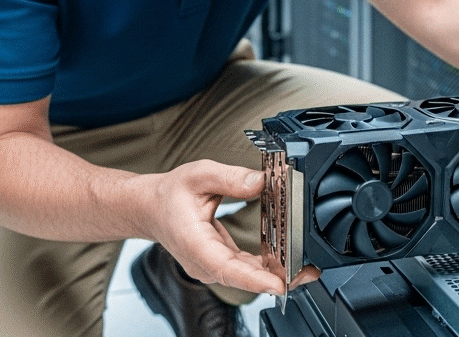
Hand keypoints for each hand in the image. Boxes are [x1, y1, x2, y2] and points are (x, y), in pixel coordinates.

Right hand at [137, 159, 319, 295]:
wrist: (150, 208)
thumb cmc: (169, 195)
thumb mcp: (199, 175)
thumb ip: (231, 177)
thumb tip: (261, 182)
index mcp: (196, 245)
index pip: (227, 269)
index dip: (255, 279)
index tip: (280, 284)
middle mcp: (205, 263)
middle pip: (245, 278)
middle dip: (279, 277)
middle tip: (309, 271)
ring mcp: (212, 266)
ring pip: (248, 276)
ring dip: (277, 273)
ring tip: (306, 265)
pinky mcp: (221, 263)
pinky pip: (247, 269)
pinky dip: (267, 265)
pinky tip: (288, 257)